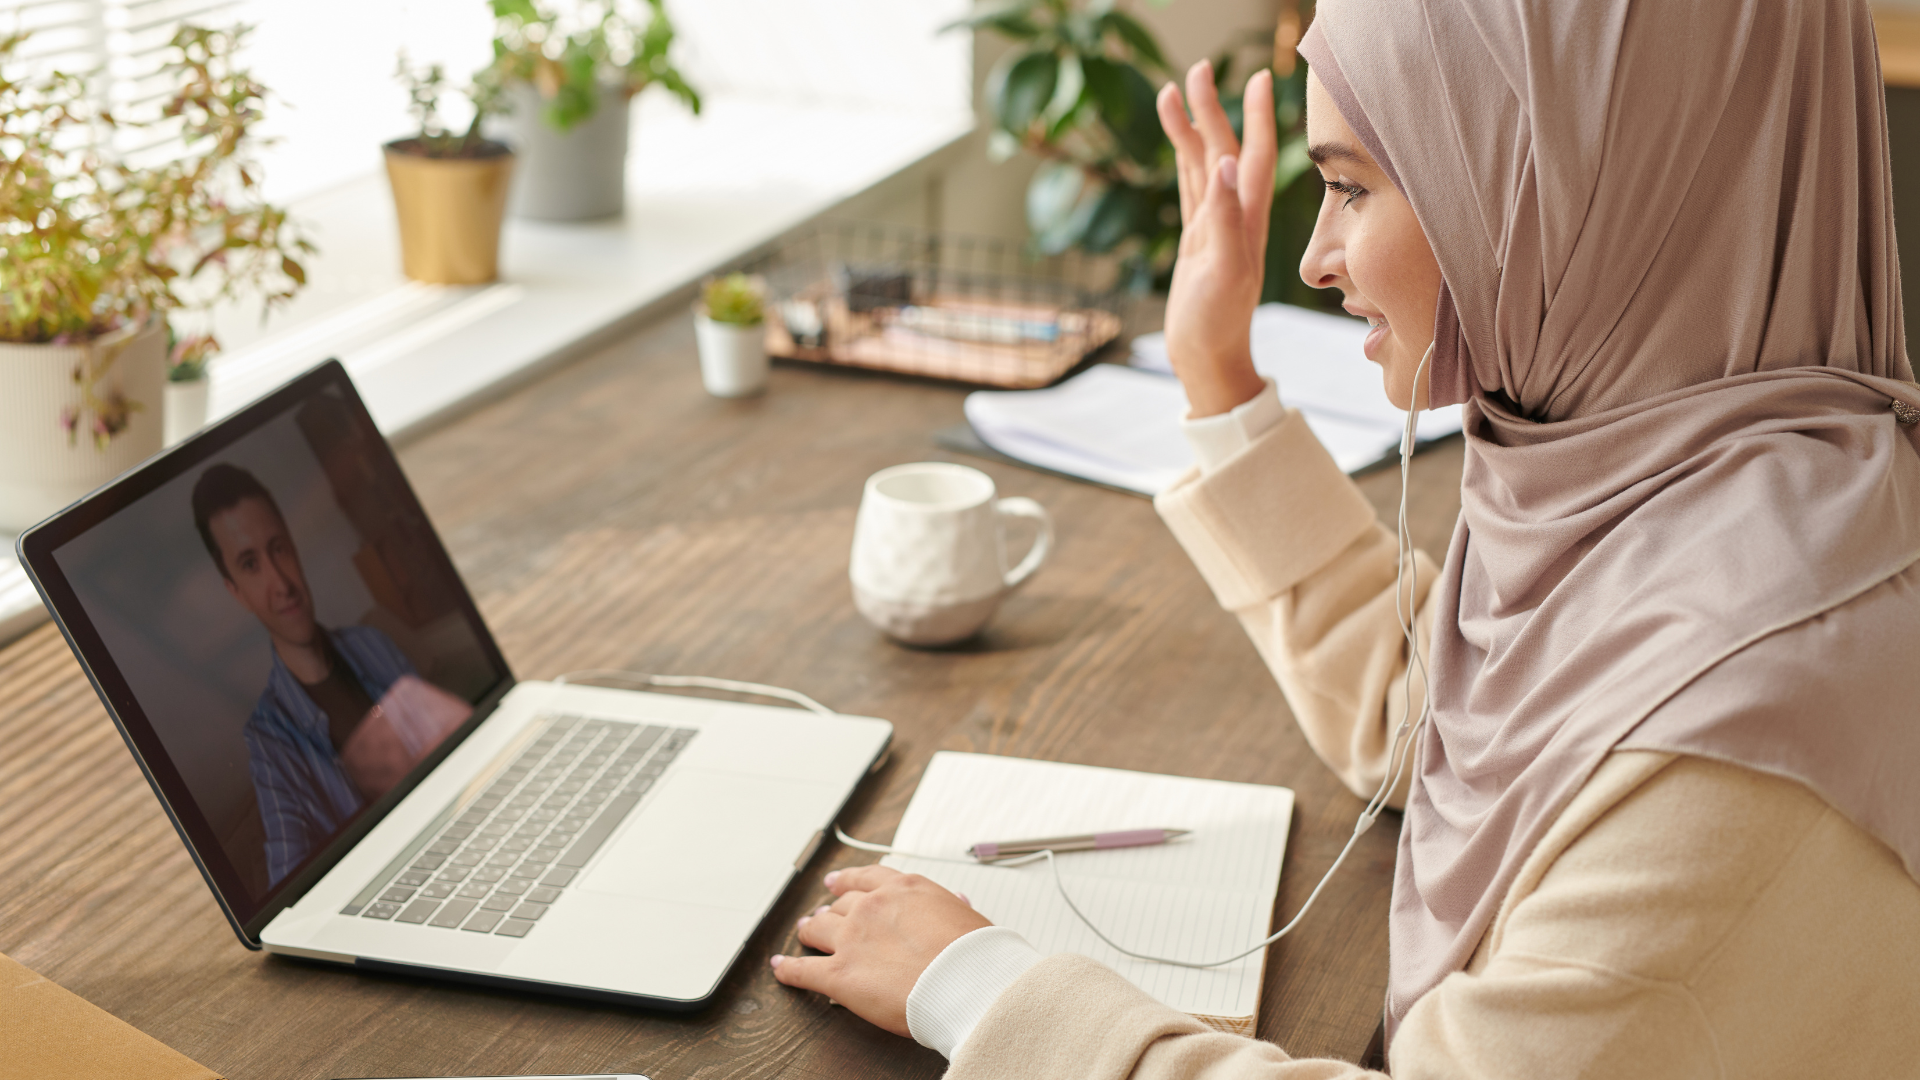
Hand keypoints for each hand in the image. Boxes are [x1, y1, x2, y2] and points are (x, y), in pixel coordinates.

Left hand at [770, 865, 991, 1037]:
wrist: (964, 981)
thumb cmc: (974, 955)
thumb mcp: (969, 918)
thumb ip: (953, 908)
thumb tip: (956, 902)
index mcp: (904, 889)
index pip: (866, 878)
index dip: (848, 880)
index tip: (838, 881)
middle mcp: (872, 908)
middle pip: (840, 904)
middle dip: (830, 908)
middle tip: (823, 913)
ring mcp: (852, 939)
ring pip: (817, 929)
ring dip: (808, 930)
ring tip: (803, 932)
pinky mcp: (839, 974)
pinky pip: (803, 969)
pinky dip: (788, 968)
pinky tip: (781, 967)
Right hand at [1157, 61, 1275, 416]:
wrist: (1207, 358)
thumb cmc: (1218, 323)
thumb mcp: (1224, 270)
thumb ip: (1227, 217)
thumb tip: (1228, 164)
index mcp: (1248, 218)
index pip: (1257, 155)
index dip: (1257, 116)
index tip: (1258, 76)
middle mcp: (1236, 215)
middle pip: (1226, 149)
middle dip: (1214, 109)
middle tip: (1197, 68)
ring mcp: (1216, 225)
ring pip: (1205, 164)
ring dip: (1193, 128)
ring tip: (1173, 90)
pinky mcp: (1197, 239)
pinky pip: (1191, 187)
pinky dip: (1184, 159)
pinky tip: (1178, 141)